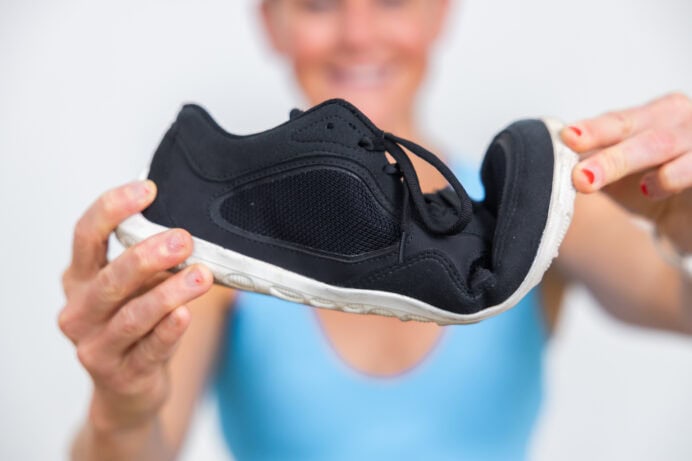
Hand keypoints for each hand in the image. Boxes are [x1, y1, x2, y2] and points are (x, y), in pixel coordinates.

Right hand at [59, 180, 212, 432]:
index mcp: (79, 279)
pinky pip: (149, 349)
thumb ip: (149, 260)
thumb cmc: (137, 325)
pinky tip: (186, 314)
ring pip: (133, 315)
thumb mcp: (135, 288)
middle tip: (183, 239)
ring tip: (201, 275)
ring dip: (169, 292)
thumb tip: (186, 223)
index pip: (85, 236)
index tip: (148, 189)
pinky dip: (169, 330)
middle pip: (109, 278)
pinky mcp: (121, 375)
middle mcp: (79, 311)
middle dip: (147, 255)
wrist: (127, 390)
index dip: (113, 209)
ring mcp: (96, 347)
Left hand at [561, 92, 691, 250]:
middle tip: (580, 174)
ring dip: (628, 162)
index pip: (619, 121)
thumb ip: (592, 164)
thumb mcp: (621, 176)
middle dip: (608, 154)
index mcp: (656, 116)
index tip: (566, 137)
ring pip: (665, 145)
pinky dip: (676, 174)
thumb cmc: (658, 191)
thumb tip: (550, 162)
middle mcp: (682, 122)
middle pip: (640, 133)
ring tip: (601, 180)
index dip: (594, 130)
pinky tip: (654, 186)